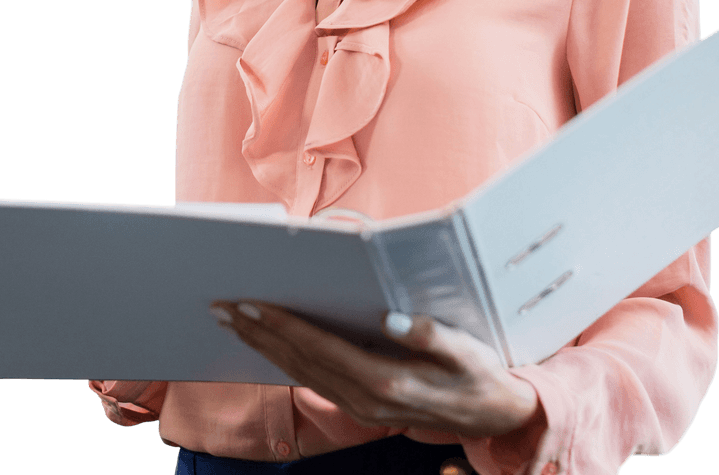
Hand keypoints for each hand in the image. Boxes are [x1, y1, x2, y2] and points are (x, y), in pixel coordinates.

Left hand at [209, 300, 540, 438]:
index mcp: (386, 382)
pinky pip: (313, 380)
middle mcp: (365, 398)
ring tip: (234, 320)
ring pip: (300, 373)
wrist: (494, 416)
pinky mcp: (361, 404)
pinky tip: (269, 343)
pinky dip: (284, 359)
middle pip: (300, 362)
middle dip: (259, 332)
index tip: (252, 303)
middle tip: (223, 306)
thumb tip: (391, 319)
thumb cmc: (479, 374)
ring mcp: (360, 406)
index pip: (321, 349)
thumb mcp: (466, 352)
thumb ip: (431, 336)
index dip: (284, 325)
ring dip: (264, 346)